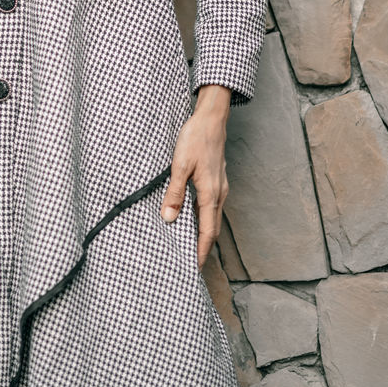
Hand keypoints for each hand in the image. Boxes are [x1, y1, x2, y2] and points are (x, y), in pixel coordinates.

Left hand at [160, 84, 230, 268]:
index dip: (200, 251)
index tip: (193, 268)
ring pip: (211, 217)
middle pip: (211, 228)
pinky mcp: (216, 180)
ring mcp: (219, 187)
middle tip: (189, 263)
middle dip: (202, 247)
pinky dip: (202, 218)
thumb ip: (174, 192)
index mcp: (211, 194)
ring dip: (202, 233)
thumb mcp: (180, 165)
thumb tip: (169, 218)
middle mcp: (219, 194)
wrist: (211, 119)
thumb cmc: (196, 138)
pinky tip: (190, 217)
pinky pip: (210, 206)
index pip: (207, 231)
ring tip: (188, 245)